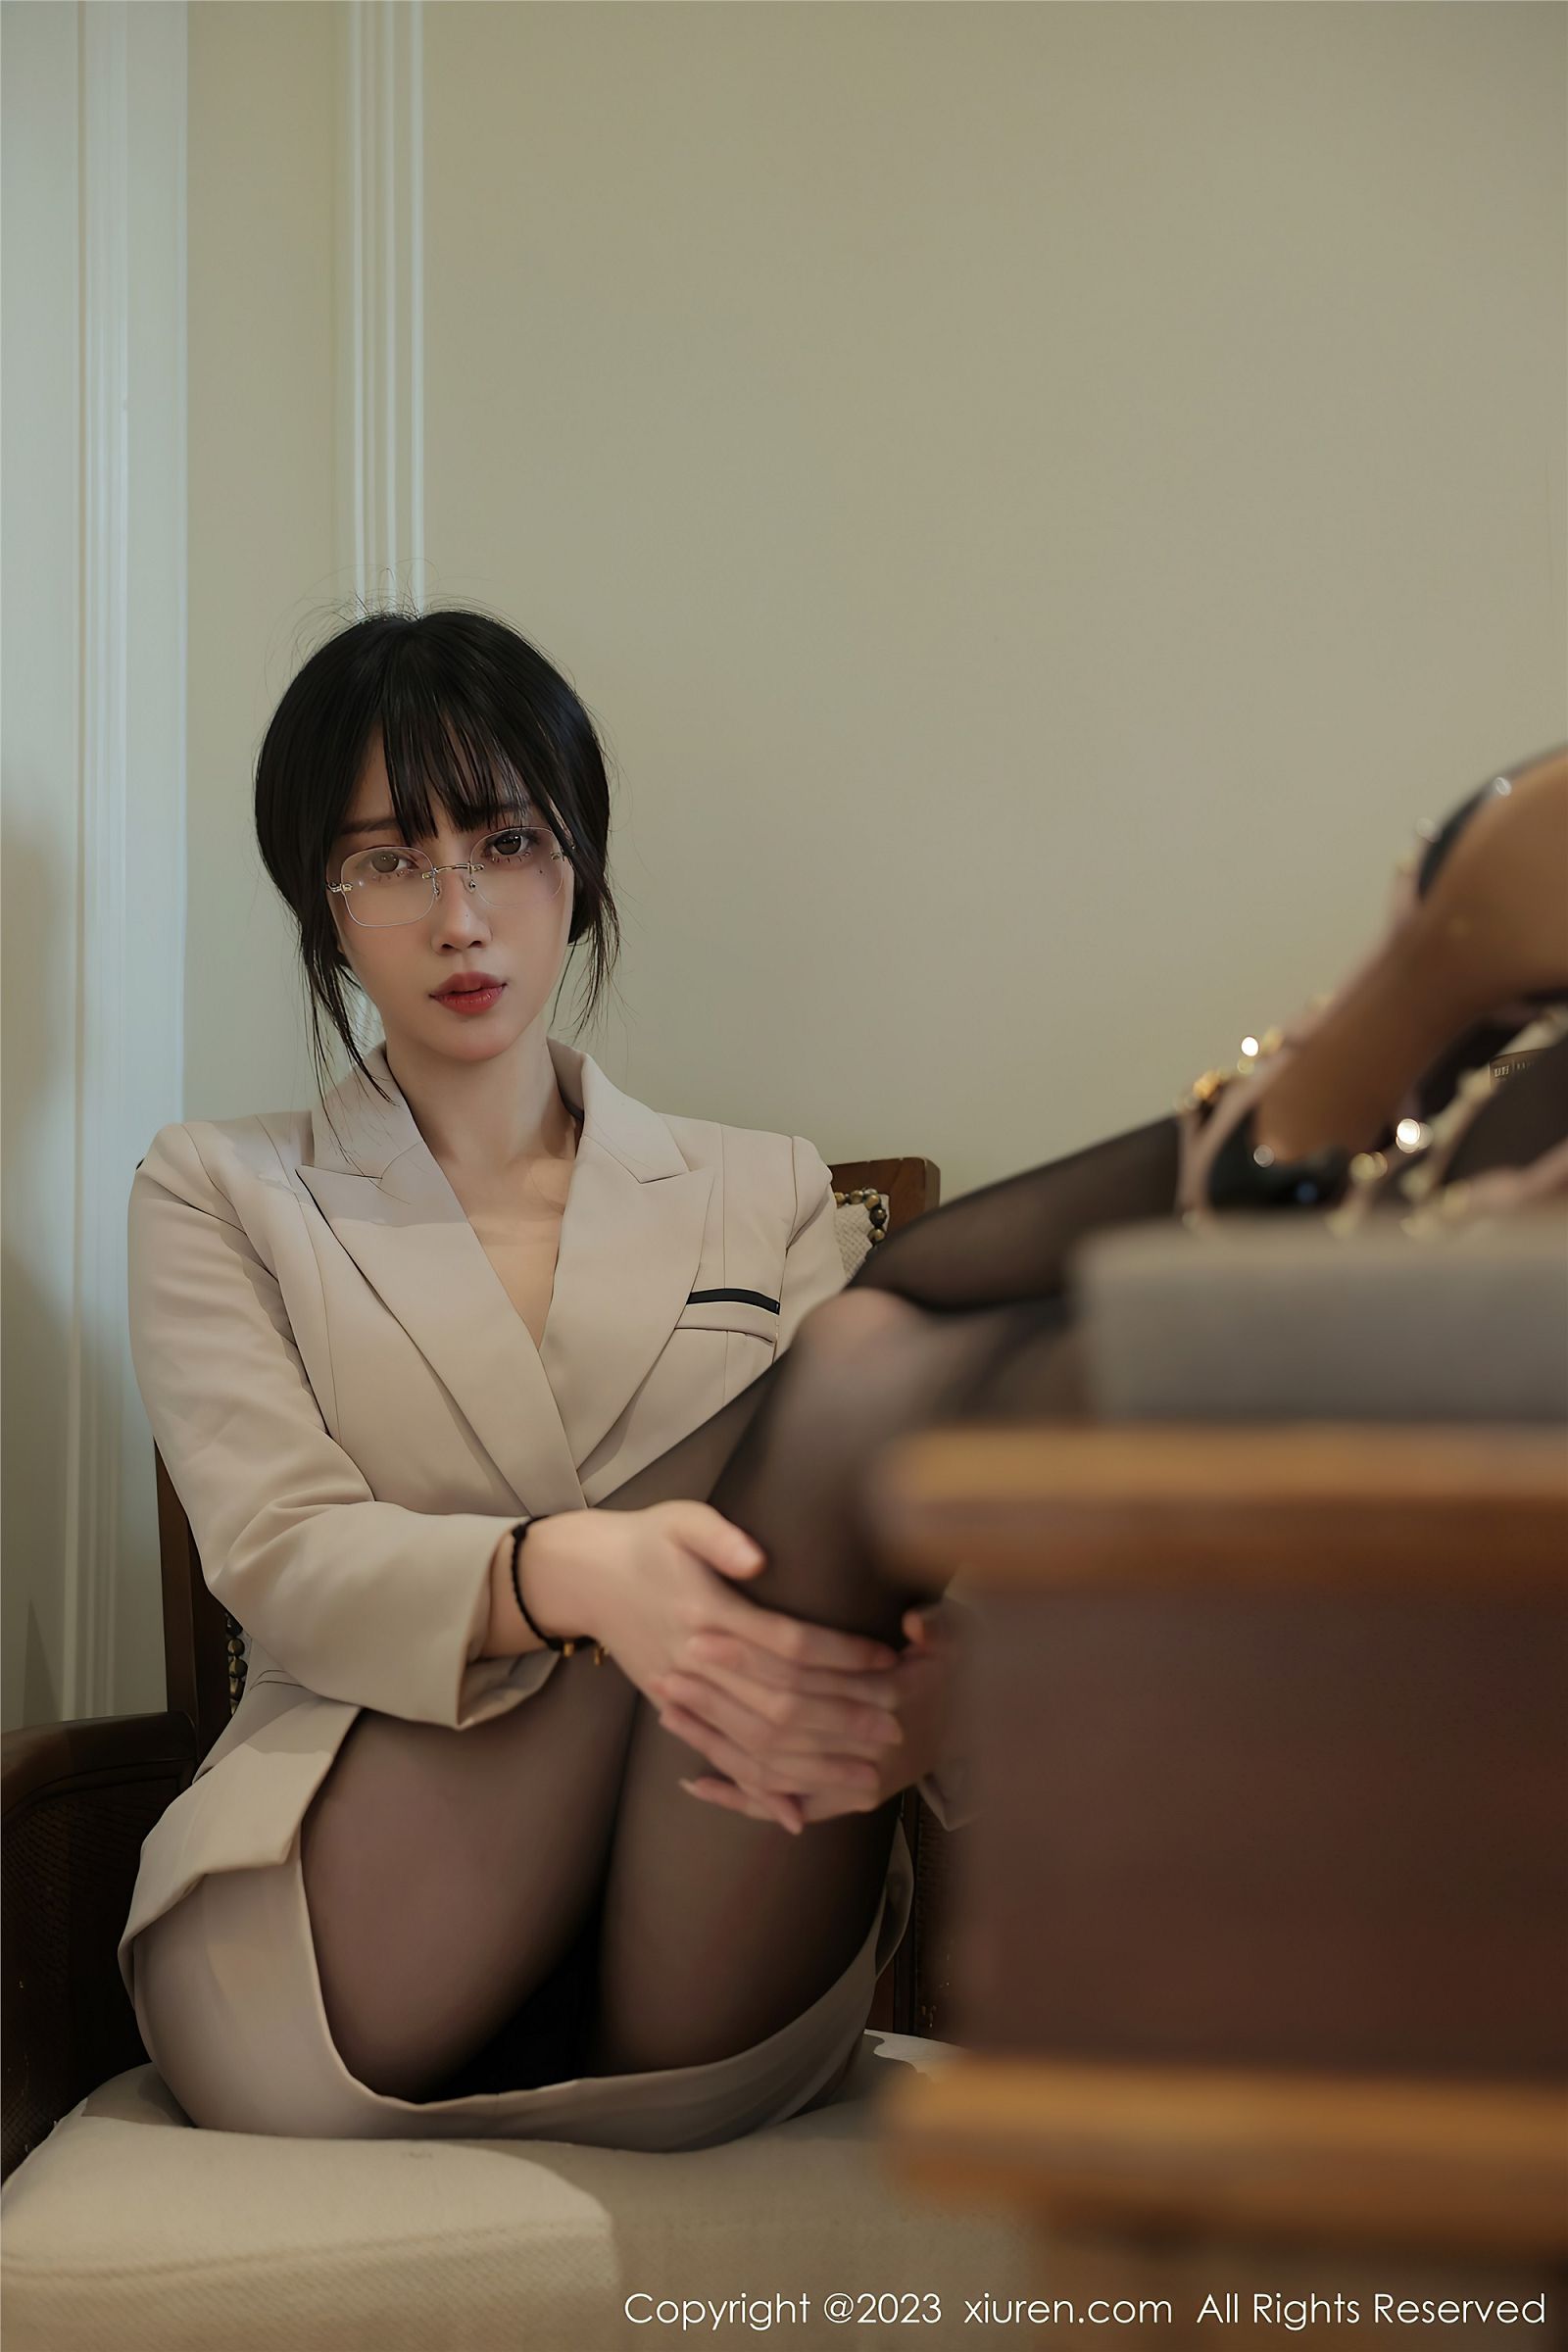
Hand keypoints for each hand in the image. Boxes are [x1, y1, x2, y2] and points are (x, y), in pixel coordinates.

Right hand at [559, 1501, 899, 1833]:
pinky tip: (795, 1812)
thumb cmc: (642, 1541)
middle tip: (896, 1727)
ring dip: (814, 1764)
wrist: (582, 1577)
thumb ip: (719, 1537)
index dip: (840, 1656)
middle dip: (842, 1719)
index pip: (787, 1644)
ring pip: (755, 1743)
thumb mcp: (678, 1519)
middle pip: (780, 1704)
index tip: (885, 1661)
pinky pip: (720, 1759)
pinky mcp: (672, 1709)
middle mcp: (696, 1662)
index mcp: (706, 1612)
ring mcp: (681, 1692)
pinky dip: (757, 1790)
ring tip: (867, 1777)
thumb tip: (758, 1560)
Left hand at [663, 1600, 962, 1829]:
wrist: (970, 1729)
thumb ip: (939, 1629)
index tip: (705, 1635)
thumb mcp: (960, 1641)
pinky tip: (694, 1782)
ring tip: (666, 1708)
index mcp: (890, 1709)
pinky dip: (737, 1797)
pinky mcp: (841, 1804)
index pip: (802, 1683)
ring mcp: (852, 1788)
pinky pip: (782, 1806)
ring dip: (714, 1741)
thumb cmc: (956, 1676)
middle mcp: (867, 1759)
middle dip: (717, 1700)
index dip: (749, 1660)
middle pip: (773, 1728)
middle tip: (669, 1669)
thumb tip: (914, 1625)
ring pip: (768, 1769)